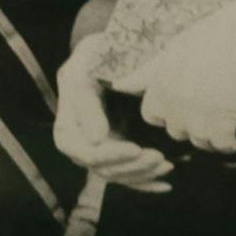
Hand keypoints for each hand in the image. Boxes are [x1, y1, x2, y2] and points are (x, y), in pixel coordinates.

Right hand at [52, 34, 171, 189]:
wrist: (112, 50)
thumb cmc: (98, 52)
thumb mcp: (87, 66)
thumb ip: (87, 100)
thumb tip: (97, 138)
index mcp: (68, 121)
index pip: (84, 152)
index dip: (109, 156)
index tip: (137, 148)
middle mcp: (80, 140)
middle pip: (101, 168)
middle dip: (131, 167)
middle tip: (161, 159)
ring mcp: (97, 147)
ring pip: (115, 174)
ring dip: (141, 175)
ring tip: (167, 166)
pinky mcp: (114, 149)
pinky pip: (126, 173)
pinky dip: (145, 182)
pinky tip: (165, 185)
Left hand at [107, 0, 235, 154]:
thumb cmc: (214, 35)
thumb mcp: (173, 51)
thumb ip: (146, 73)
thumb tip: (118, 85)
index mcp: (159, 86)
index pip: (153, 116)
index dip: (169, 115)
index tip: (187, 107)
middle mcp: (173, 103)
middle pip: (176, 130)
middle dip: (191, 126)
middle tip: (211, 117)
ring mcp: (196, 114)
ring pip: (199, 141)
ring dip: (211, 139)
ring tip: (224, 130)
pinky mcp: (222, 121)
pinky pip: (221, 144)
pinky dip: (229, 145)